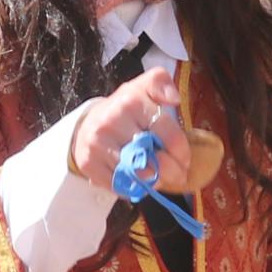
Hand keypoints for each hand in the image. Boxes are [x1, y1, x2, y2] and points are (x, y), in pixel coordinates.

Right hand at [71, 60, 187, 192]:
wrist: (86, 125)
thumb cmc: (124, 110)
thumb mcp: (142, 88)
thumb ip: (161, 84)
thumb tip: (174, 99)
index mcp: (132, 101)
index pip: (168, 134)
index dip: (182, 152)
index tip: (184, 159)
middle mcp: (112, 122)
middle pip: (154, 159)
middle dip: (172, 171)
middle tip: (178, 175)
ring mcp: (98, 144)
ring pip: (138, 175)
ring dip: (154, 182)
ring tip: (159, 178)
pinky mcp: (89, 164)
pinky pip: (120, 186)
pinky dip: (133, 188)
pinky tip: (137, 180)